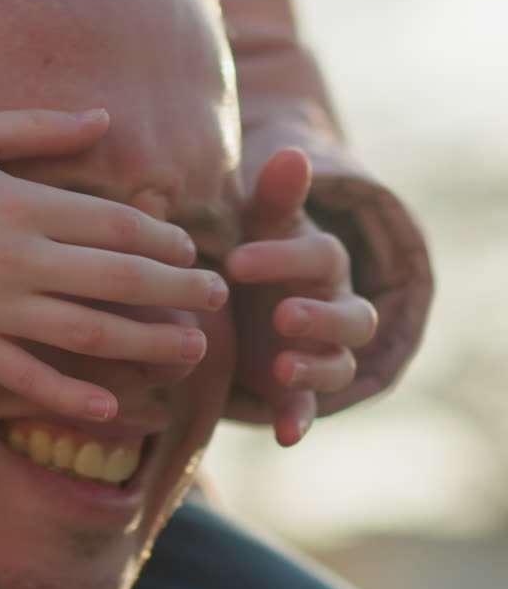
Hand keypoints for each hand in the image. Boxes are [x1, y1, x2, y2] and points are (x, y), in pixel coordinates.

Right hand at [0, 109, 226, 420]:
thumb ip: (42, 128)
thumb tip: (106, 119)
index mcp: (22, 201)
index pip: (116, 225)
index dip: (164, 240)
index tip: (191, 250)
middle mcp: (15, 257)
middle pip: (118, 279)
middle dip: (177, 290)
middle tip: (217, 299)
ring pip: (85, 331)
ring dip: (146, 343)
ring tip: (191, 351)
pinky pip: (22, 376)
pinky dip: (65, 394)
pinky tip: (108, 406)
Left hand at [224, 148, 377, 443]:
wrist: (245, 292)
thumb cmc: (254, 247)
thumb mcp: (258, 222)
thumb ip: (275, 196)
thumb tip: (290, 153)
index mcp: (322, 262)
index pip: (319, 257)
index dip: (282, 259)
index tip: (236, 261)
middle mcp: (333, 307)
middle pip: (352, 317)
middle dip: (321, 318)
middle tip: (283, 316)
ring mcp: (320, 351)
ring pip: (340, 364)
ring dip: (316, 366)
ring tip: (281, 365)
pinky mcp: (298, 386)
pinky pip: (308, 406)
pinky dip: (300, 419)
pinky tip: (285, 435)